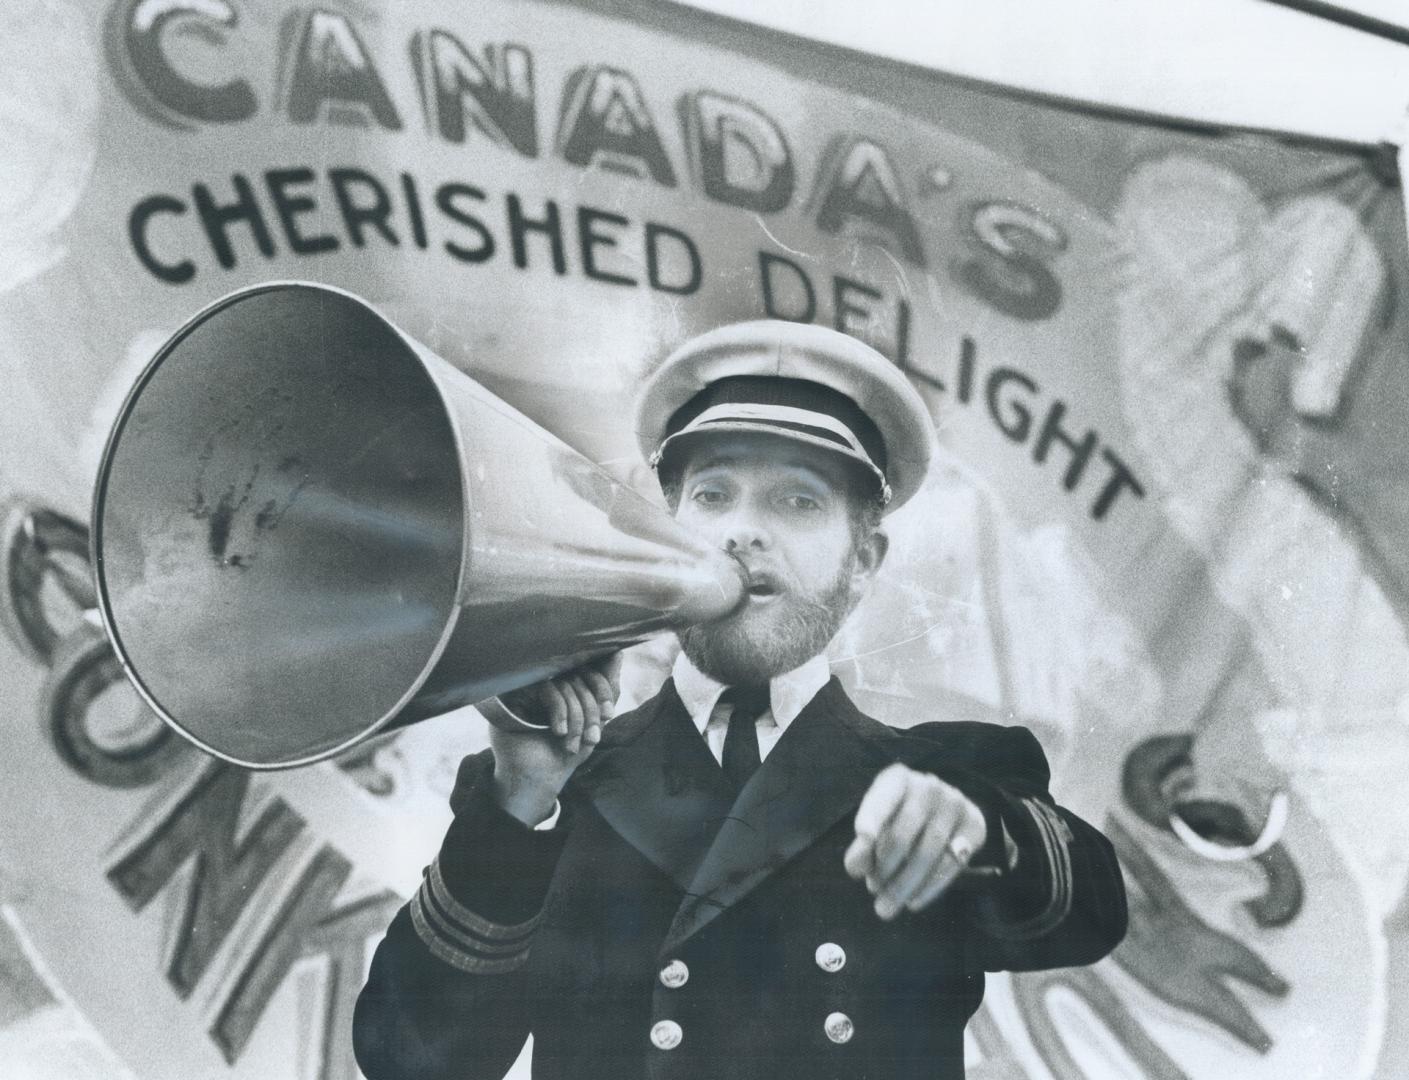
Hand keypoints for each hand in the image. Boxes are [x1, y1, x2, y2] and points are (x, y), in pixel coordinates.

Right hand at [489, 654, 621, 825]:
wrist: (538, 779)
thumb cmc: (564, 752)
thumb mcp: (593, 722)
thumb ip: (606, 691)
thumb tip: (617, 653)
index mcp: (565, 686)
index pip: (590, 669)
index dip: (602, 689)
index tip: (609, 713)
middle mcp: (548, 681)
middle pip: (579, 676)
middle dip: (591, 711)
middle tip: (592, 737)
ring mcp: (531, 686)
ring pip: (566, 684)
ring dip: (577, 718)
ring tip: (573, 744)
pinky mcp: (517, 693)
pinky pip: (548, 689)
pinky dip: (560, 712)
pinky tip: (558, 732)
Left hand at [843, 763, 987, 919]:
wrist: (939, 810)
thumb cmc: (896, 818)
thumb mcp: (875, 825)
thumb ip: (863, 846)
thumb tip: (856, 867)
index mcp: (897, 779)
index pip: (882, 801)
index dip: (872, 819)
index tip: (863, 839)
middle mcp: (928, 786)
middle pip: (904, 834)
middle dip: (885, 868)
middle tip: (873, 891)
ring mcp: (955, 802)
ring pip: (929, 851)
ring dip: (906, 883)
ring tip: (887, 906)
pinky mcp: (974, 823)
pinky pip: (954, 861)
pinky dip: (932, 886)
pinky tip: (914, 901)